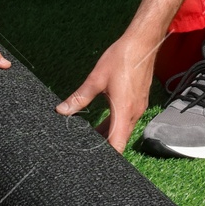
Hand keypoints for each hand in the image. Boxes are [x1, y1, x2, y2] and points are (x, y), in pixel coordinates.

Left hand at [55, 30, 160, 152]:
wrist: (143, 43)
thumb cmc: (122, 59)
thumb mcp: (96, 79)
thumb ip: (79, 97)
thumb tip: (62, 110)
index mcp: (123, 111)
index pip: (117, 145)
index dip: (107, 156)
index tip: (95, 162)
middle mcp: (133, 113)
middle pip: (119, 139)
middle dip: (104, 146)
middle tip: (86, 149)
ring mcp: (138, 107)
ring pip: (122, 129)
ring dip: (108, 134)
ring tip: (91, 136)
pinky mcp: (138, 101)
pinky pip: (126, 119)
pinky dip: (115, 124)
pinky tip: (103, 120)